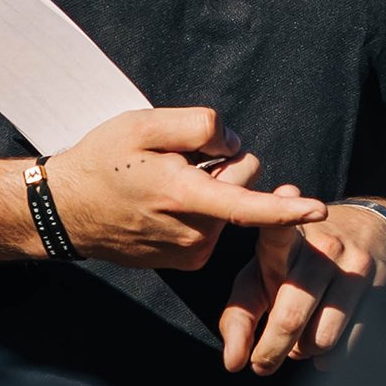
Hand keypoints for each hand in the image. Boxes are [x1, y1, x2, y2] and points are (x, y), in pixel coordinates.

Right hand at [45, 107, 326, 270]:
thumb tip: (232, 144)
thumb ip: (197, 126)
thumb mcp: (143, 125)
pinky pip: (213, 221)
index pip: (247, 205)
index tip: (320, 212)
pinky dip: (200, 206)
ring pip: (228, 202)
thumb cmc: (104, 161)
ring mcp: (190, 252)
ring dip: (208, 185)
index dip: (286, 208)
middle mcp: (193, 233)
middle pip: (242, 181)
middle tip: (178, 158)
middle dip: (223, 164)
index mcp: (185, 198)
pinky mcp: (186, 261)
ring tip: (165, 181)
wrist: (65, 210)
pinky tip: (165, 201)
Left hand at [219, 199, 385, 375]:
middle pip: (290, 317)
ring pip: (322, 338)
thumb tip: (234, 364)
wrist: (368, 231)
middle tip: (262, 362)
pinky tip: (325, 342)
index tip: (287, 193)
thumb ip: (240, 315)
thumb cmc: (299, 260)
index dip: (284, 208)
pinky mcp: (381, 286)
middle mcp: (323, 247)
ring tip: (300, 340)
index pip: (281, 226)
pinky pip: (351, 343)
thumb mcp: (264, 273)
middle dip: (270, 352)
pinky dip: (332, 357)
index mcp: (287, 237)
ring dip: (305, 352)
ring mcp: (355, 266)